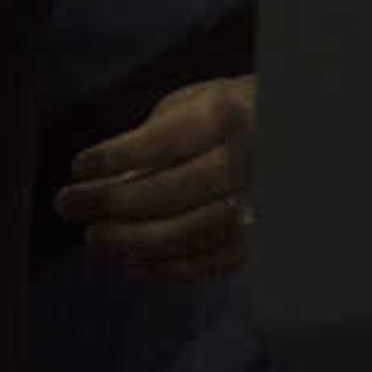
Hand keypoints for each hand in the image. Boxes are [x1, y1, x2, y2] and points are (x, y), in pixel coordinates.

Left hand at [55, 76, 257, 280]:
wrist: (304, 134)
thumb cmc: (234, 114)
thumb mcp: (198, 104)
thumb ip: (154, 137)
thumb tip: (104, 185)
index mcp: (228, 115)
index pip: (165, 140)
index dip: (118, 156)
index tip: (78, 166)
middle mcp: (246, 160)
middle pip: (173, 190)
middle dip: (114, 203)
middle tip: (68, 205)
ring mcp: (259, 202)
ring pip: (189, 231)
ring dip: (134, 240)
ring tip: (94, 238)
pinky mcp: (263, 237)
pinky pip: (211, 261)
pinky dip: (168, 268)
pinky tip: (132, 264)